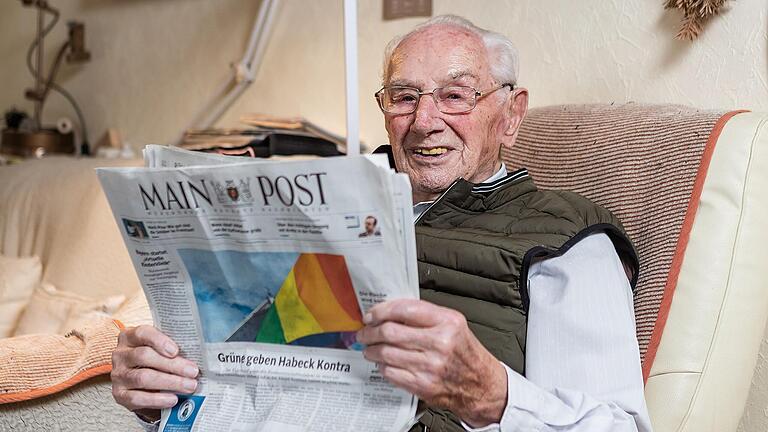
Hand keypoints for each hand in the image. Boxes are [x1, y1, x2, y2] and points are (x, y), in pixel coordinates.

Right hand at [111, 325, 198, 420]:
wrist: (139, 382)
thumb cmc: (154, 359)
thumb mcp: (160, 348)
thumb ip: (172, 347)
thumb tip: (197, 353)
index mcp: (129, 337)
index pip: (142, 333)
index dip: (159, 341)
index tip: (176, 350)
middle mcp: (120, 355)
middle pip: (144, 356)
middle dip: (172, 365)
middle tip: (192, 372)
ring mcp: (118, 375)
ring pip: (143, 377)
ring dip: (170, 382)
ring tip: (188, 386)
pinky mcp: (119, 395)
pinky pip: (138, 398)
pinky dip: (158, 399)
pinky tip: (173, 399)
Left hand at [356, 299, 507, 426]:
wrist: (480, 384)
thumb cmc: (464, 352)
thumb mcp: (453, 324)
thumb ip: (424, 315)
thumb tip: (390, 312)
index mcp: (447, 322)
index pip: (404, 309)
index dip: (381, 311)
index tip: (371, 315)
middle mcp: (440, 343)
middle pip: (390, 332)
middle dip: (370, 332)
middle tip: (364, 333)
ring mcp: (431, 366)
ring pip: (386, 353)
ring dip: (372, 350)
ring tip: (370, 348)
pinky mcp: (423, 385)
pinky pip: (391, 373)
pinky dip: (382, 367)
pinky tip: (383, 363)